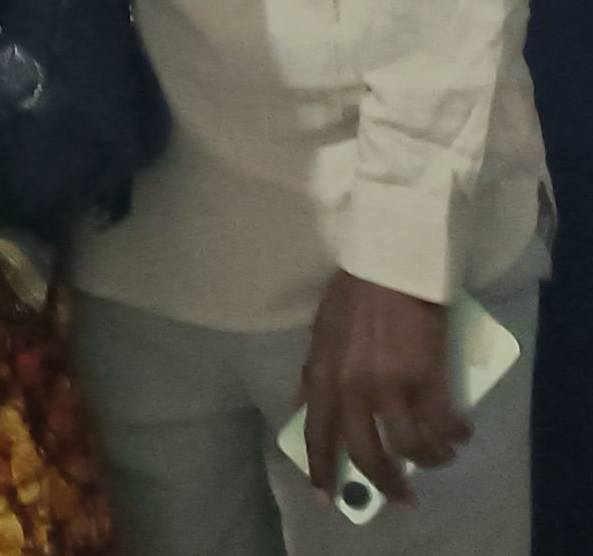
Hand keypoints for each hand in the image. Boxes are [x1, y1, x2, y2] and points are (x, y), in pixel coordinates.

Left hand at [300, 271, 467, 505]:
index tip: (328, 499)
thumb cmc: (354, 294)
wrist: (390, 265)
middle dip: (386, 484)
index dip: (322, 471)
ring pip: (412, 448)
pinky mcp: (428, 381)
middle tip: (402, 498)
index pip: (316, 434)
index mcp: (322, 376)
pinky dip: (455, 435)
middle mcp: (352, 389)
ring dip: (431, 459)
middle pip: (368, 454)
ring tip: (441, 456)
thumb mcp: (320, 334)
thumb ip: (314, 373)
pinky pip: (444, 425)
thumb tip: (304, 406)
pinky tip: (460, 433)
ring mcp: (391, 387)